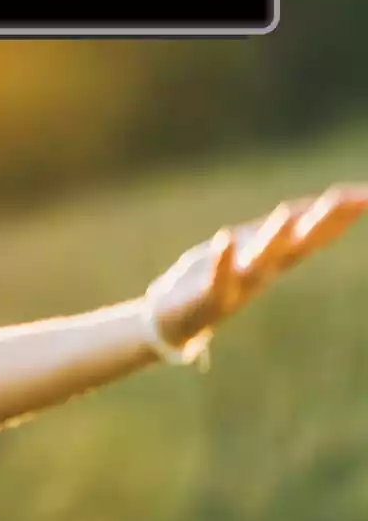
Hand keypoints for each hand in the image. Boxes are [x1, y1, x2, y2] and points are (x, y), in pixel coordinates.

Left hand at [147, 184, 367, 351]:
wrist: (172, 323)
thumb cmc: (213, 279)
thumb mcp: (248, 249)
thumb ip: (279, 232)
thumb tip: (311, 207)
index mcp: (275, 259)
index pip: (314, 233)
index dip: (341, 214)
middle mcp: (264, 272)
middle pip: (300, 244)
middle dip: (324, 221)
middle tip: (353, 198)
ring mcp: (237, 286)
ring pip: (261, 261)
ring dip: (275, 238)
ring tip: (286, 214)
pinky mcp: (208, 298)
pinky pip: (217, 278)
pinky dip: (222, 260)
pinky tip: (225, 238)